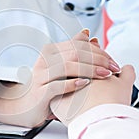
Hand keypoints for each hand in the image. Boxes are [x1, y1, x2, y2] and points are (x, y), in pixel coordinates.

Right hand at [0, 30, 119, 127]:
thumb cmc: (45, 84)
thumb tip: (87, 34)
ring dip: (89, 70)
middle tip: (113, 68)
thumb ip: (73, 50)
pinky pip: (57, 85)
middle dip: (98, 59)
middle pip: (74, 53)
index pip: (78, 45)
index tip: (112, 61)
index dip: (98, 51)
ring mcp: (41, 76)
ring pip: (67, 66)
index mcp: (50, 52)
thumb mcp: (59, 65)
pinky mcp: (40, 92)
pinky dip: (73, 84)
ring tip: (105, 75)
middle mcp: (45, 61)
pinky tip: (85, 84)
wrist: (25, 104)